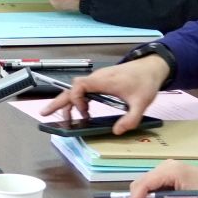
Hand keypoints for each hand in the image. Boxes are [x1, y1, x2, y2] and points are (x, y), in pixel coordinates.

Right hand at [34, 54, 170, 134]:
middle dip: (58, 101)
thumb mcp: (142, 103)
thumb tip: (116, 131)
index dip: (76, 100)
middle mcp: (97, 78)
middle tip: (45, 113)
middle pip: (71, 88)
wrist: (152, 66)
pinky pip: (83, 89)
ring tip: (65, 117)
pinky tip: (83, 110)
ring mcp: (98, 79)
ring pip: (76, 89)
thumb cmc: (146, 82)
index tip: (84, 112)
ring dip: (69, 102)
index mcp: (103, 81)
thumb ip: (131, 119)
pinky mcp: (101, 81)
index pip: (79, 87)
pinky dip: (78, 99)